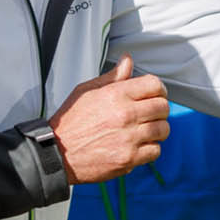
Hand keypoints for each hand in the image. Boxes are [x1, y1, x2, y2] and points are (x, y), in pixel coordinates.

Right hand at [48, 55, 170, 182]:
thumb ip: (112, 77)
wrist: (57, 153)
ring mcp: (129, 138)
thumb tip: (127, 61)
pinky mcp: (129, 158)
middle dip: (160, 109)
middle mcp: (125, 115)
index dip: (158, 89)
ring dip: (157, 129)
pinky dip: (150, 149)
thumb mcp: (87, 91)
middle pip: (163, 107)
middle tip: (151, 113)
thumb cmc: (71, 122)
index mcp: (115, 95)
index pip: (154, 84)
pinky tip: (139, 145)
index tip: (156, 94)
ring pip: (163, 129)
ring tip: (145, 130)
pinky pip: (156, 150)